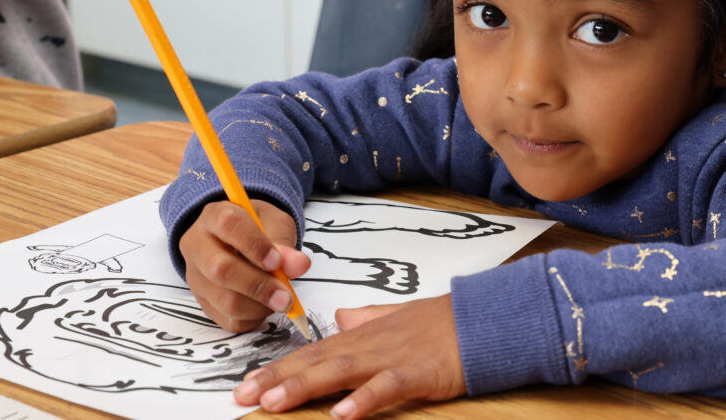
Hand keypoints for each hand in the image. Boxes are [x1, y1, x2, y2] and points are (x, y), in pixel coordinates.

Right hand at [179, 199, 310, 331]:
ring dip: (260, 305)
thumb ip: (285, 242)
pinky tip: (265, 305)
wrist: (241, 240)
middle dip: (259, 285)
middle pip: (220, 269)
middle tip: (286, 295)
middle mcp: (197, 245)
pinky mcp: (202, 302)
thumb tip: (299, 265)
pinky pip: (227, 319)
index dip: (255, 245)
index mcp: (214, 216)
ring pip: (224, 300)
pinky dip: (253, 317)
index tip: (277, 261)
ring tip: (280, 299)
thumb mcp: (276, 224)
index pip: (228, 225)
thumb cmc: (259, 229)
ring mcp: (195, 277)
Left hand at [232, 294, 465, 417]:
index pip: (313, 352)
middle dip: (278, 378)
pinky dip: (365, 399)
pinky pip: (387, 386)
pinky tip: (344, 414)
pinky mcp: (419, 373)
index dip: (278, 368)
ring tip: (275, 402)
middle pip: (317, 361)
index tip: (246, 384)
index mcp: (364, 334)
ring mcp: (393, 357)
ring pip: (342, 371)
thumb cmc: (441, 322)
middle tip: (244, 396)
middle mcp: (370, 344)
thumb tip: (341, 316)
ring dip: (306, 386)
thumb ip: (366, 317)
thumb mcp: (397, 315)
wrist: (481, 318)